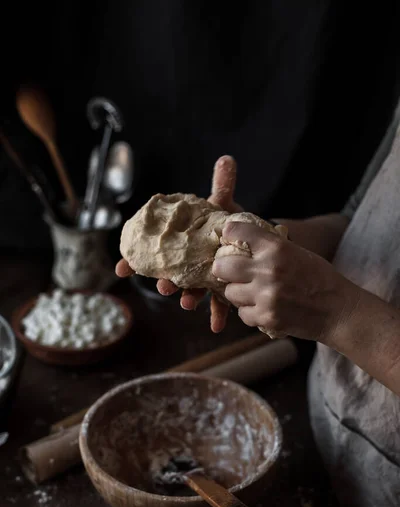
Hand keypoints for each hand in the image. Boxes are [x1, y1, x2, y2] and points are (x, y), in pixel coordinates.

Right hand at [116, 155, 241, 332]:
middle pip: (169, 274)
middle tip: (162, 285)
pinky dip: (217, 316)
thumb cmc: (229, 224)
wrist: (252, 242)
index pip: (152, 252)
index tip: (121, 268)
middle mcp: (188, 263)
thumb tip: (226, 159)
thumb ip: (221, 186)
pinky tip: (218, 326)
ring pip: (191, 291)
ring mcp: (203, 278)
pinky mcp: (221, 289)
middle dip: (163, 282)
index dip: (134, 261)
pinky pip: (218, 305)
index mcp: (181, 244)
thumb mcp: (223, 206)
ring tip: (187, 303)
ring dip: (187, 298)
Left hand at [212, 221, 359, 341]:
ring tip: (253, 293)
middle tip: (231, 272)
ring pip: (230, 293)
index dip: (230, 234)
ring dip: (238, 293)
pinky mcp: (266, 318)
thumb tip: (240, 240)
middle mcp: (268, 270)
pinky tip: (263, 308)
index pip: (237, 231)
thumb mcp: (297, 252)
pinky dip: (250, 312)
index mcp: (277, 248)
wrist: (339, 311)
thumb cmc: (319, 279)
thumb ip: (270, 247)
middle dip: (224, 269)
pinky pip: (242, 314)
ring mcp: (265, 296)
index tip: (228, 237)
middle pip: (222, 267)